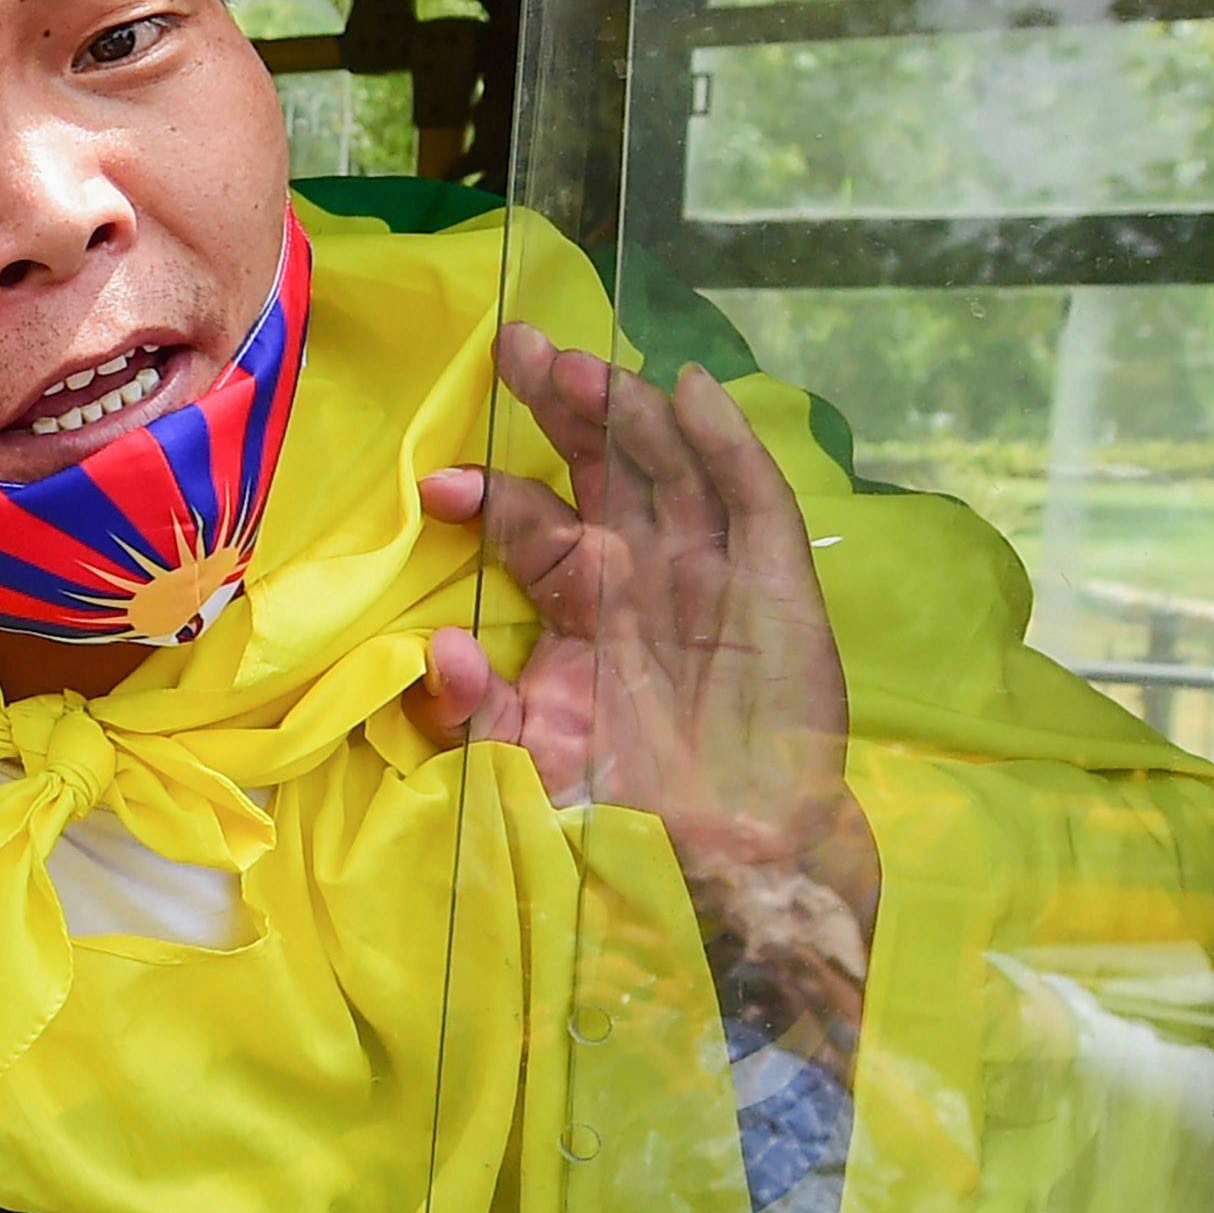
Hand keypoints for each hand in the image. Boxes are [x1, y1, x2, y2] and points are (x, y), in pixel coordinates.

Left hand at [420, 323, 875, 1054]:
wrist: (730, 866)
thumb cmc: (624, 814)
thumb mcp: (530, 761)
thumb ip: (478, 710)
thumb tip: (443, 650)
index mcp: (583, 609)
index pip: (533, 526)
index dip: (489, 495)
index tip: (435, 483)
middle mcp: (645, 575)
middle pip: (601, 468)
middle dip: (561, 406)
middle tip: (515, 347)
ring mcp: (714, 572)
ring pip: (670, 465)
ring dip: (631, 408)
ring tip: (584, 358)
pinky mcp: (778, 586)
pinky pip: (752, 500)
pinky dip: (727, 444)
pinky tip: (694, 391)